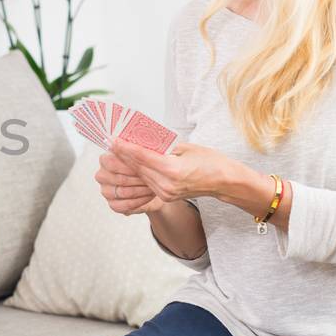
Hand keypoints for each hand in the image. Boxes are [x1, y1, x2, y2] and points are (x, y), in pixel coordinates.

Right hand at [95, 149, 165, 214]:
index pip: (110, 162)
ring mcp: (106, 191)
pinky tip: (148, 196)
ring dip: (141, 190)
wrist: (155, 185)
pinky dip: (139, 201)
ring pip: (123, 192)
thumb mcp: (146, 154)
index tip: (145, 166)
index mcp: (106, 159)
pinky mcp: (113, 204)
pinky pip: (124, 205)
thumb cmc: (149, 166)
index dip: (128, 165)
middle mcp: (102, 175)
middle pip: (118, 178)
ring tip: (153, 186)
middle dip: (138, 179)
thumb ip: (138, 149)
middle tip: (153, 178)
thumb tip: (138, 145)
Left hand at [109, 140, 241, 204]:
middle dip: (123, 154)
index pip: (142, 156)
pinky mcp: (165, 196)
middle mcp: (167, 184)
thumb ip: (163, 146)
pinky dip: (139, 172)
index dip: (125, 147)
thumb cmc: (210, 161)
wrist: (224, 182)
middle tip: (110, 142)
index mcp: (173, 170)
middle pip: (137, 167)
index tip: (112, 139)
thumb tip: (142, 140)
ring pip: (140, 175)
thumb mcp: (186, 148)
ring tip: (117, 150)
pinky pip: (147, 182)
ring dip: (128, 163)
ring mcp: (165, 193)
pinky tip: (131, 163)